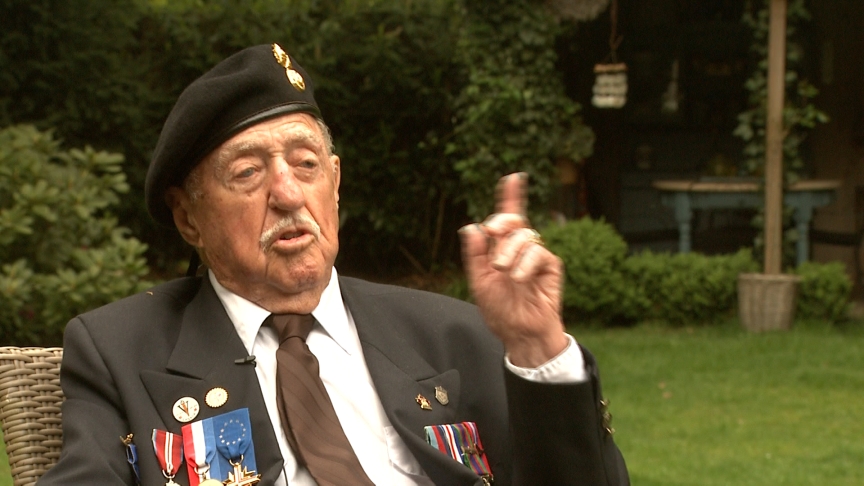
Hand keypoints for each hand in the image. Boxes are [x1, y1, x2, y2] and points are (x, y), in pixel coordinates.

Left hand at [459, 173, 567, 367]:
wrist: (519, 333)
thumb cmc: (500, 310)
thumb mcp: (479, 282)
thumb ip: (475, 255)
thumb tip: (472, 227)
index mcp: (501, 249)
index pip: (506, 219)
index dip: (510, 196)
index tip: (512, 178)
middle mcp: (520, 249)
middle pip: (514, 220)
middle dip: (501, 222)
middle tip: (492, 236)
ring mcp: (536, 256)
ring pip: (524, 236)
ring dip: (509, 252)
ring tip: (504, 272)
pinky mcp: (550, 266)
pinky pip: (538, 253)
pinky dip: (525, 263)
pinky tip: (519, 278)